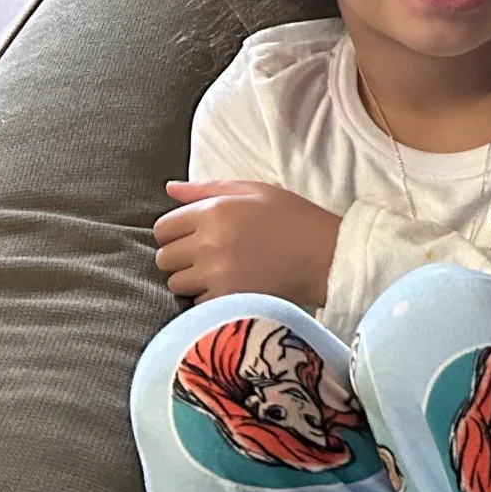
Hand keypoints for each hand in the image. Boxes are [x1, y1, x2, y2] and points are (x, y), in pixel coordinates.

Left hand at [154, 180, 339, 308]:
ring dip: (192, 281)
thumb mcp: (256, 191)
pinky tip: (232, 288)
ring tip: (220, 274)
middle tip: (207, 258)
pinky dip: (209, 299)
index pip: (162, 228)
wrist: (328, 257)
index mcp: (215, 211)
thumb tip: (170, 188)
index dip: (175, 234)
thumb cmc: (295, 220)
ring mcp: (217, 273)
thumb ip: (208, 189)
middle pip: (165, 258)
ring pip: (176, 283)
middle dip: (181, 258)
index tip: (193, 238)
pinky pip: (197, 303)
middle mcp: (210, 242)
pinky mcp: (227, 298)